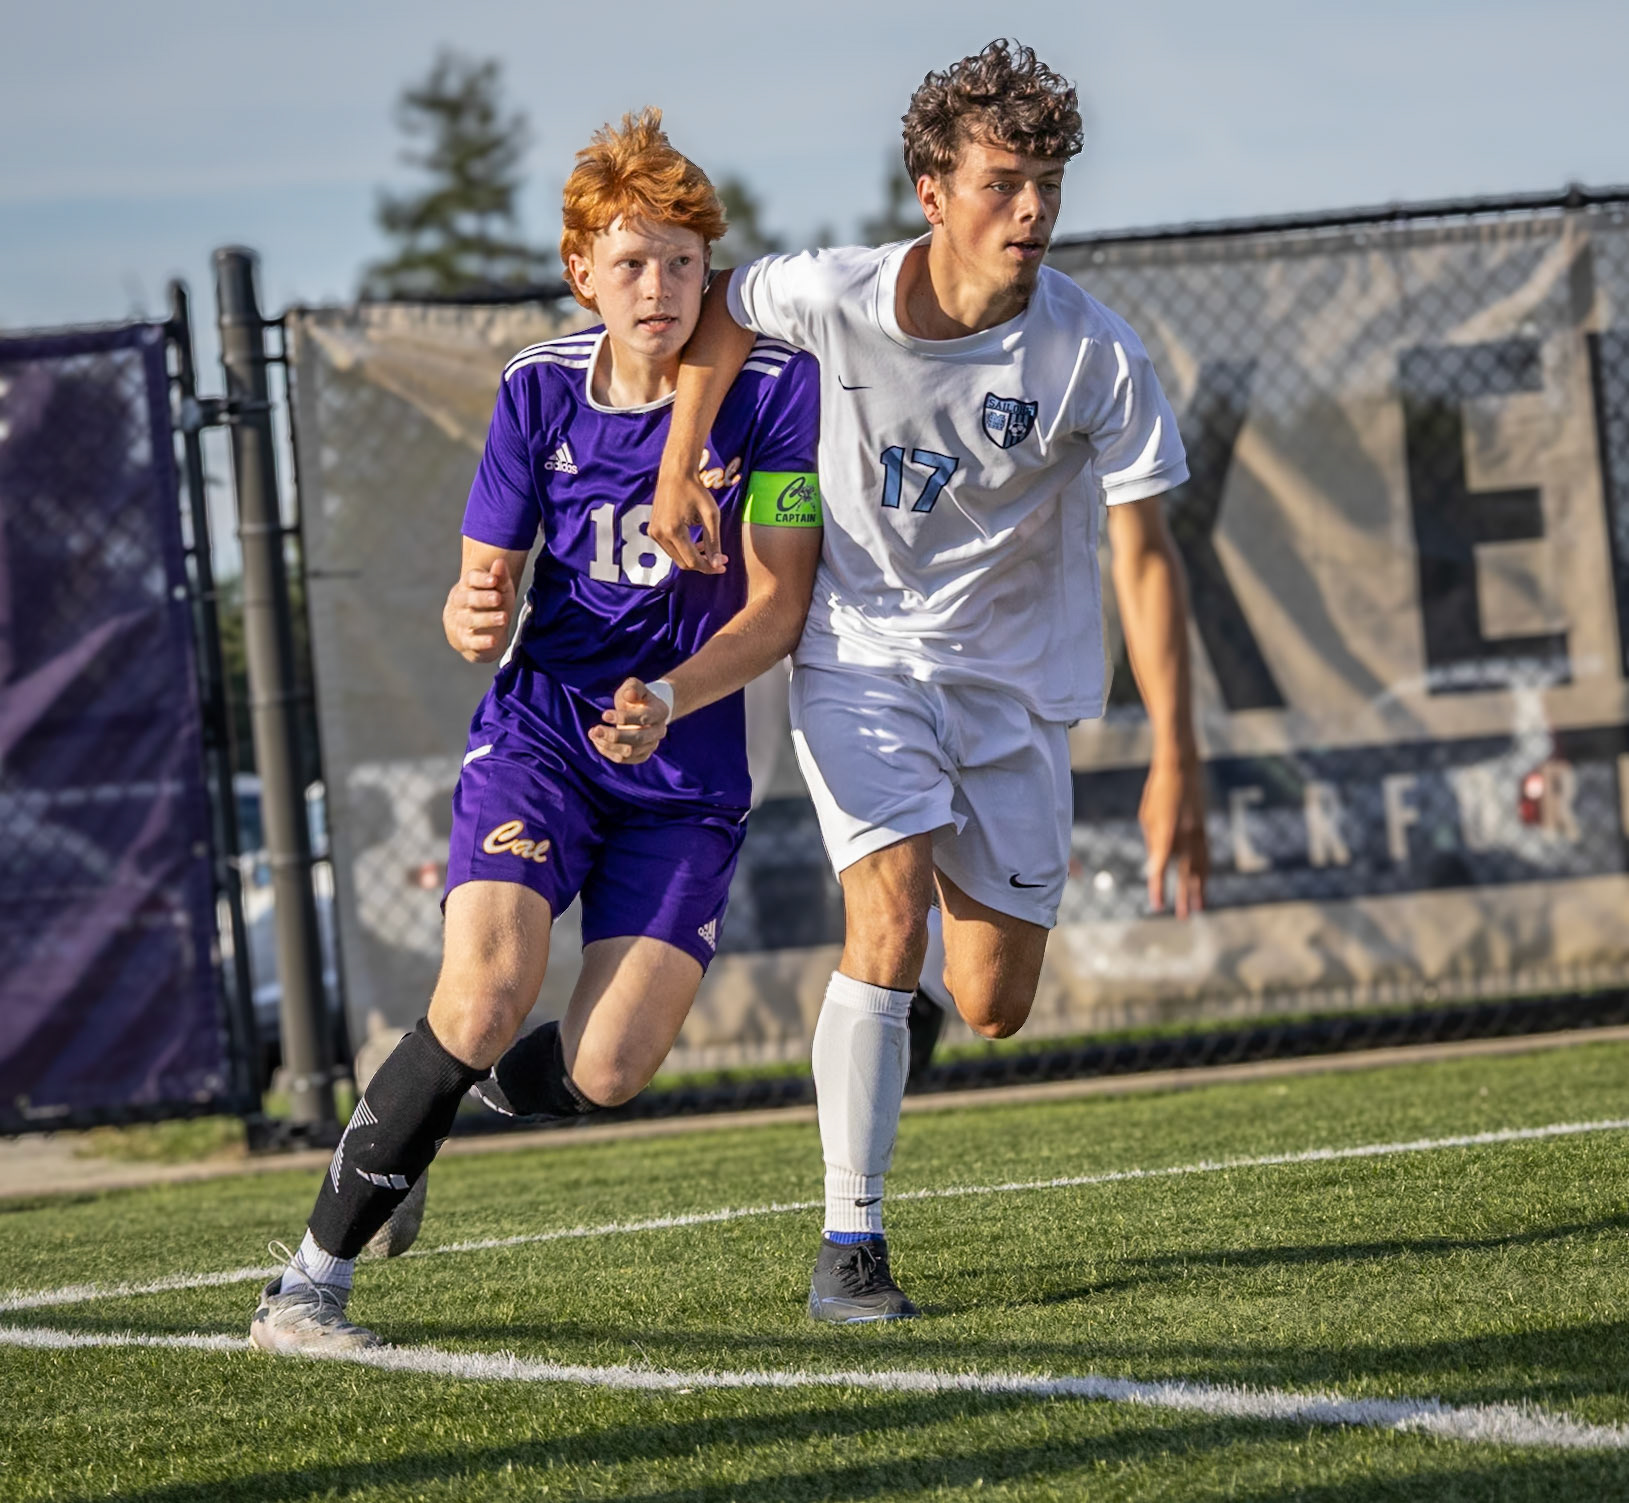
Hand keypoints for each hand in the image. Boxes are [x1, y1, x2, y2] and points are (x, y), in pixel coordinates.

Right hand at [443, 557, 514, 662]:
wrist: (477, 633)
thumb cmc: (490, 604)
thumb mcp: (499, 590)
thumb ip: (500, 577)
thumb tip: (500, 561)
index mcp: (466, 587)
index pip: (470, 579)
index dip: (481, 579)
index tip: (494, 580)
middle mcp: (459, 604)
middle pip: (467, 599)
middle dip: (482, 598)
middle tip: (498, 598)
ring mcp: (459, 622)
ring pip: (470, 620)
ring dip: (487, 619)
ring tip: (504, 618)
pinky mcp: (464, 641)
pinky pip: (472, 641)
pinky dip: (481, 641)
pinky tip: (492, 641)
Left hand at [589, 678, 671, 764]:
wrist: (641, 710)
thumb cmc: (635, 697)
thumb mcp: (633, 686)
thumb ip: (633, 687)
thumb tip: (629, 695)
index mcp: (661, 712)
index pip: (643, 718)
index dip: (623, 718)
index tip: (604, 714)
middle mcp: (659, 731)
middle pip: (638, 739)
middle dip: (614, 736)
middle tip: (595, 729)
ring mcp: (652, 745)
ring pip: (630, 751)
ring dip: (609, 745)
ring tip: (593, 733)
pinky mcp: (642, 755)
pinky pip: (625, 759)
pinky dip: (609, 752)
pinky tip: (598, 742)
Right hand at [649, 463, 727, 574]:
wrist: (676, 473)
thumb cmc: (696, 490)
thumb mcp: (711, 515)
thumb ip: (714, 541)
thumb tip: (716, 564)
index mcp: (673, 530)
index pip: (692, 561)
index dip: (709, 567)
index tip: (723, 566)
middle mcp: (659, 534)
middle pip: (683, 563)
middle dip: (703, 564)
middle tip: (719, 560)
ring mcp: (653, 533)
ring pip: (676, 558)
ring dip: (693, 557)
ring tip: (709, 548)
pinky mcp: (652, 530)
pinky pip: (670, 549)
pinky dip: (684, 550)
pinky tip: (696, 542)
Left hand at [1140, 752, 1207, 916]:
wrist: (1181, 766)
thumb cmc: (1157, 790)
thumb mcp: (1147, 816)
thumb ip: (1153, 842)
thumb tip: (1158, 863)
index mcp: (1166, 832)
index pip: (1160, 868)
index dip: (1158, 888)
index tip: (1157, 906)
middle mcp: (1185, 836)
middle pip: (1185, 873)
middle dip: (1184, 896)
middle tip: (1183, 918)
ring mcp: (1198, 832)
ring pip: (1200, 867)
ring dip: (1199, 888)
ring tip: (1198, 907)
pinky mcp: (1204, 828)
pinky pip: (1205, 855)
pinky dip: (1205, 871)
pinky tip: (1204, 882)